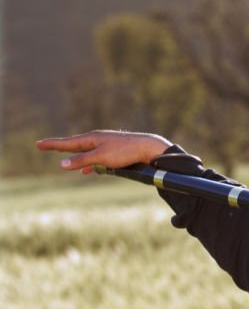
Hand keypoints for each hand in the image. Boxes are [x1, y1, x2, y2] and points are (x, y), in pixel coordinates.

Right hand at [36, 130, 171, 173]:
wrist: (148, 148)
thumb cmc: (125, 151)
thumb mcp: (101, 157)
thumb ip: (82, 161)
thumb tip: (62, 164)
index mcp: (92, 138)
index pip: (67, 142)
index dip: (52, 144)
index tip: (38, 144)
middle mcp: (98, 140)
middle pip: (75, 145)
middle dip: (61, 147)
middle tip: (46, 146)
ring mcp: (107, 145)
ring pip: (86, 152)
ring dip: (75, 158)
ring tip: (65, 162)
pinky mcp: (115, 152)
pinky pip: (97, 158)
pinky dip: (89, 164)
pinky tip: (88, 170)